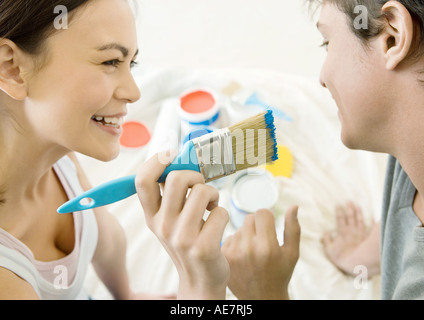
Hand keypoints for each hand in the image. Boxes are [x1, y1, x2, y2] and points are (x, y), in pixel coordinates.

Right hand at [135, 151, 229, 299]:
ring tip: (212, 206)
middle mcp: (162, 226)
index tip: (172, 155)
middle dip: (196, 175)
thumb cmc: (188, 242)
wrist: (200, 279)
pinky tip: (217, 224)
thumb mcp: (170, 221)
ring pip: (203, 191)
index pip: (143, 181)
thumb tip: (179, 161)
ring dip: (214, 194)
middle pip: (178, 178)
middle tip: (201, 186)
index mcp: (152, 217)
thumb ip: (171, 196)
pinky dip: (223, 214)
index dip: (157, 161)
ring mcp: (182, 238)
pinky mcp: (203, 247)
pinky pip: (221, 212)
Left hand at [222, 206, 299, 299]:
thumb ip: (293, 228)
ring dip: (246, 233)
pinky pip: (230, 237)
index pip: (262, 212)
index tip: (270, 226)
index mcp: (268, 246)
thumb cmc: (281, 274)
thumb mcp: (292, 253)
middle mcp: (249, 249)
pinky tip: (243, 255)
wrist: (262, 298)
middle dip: (257, 224)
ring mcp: (234, 253)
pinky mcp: (225, 257)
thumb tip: (294, 206)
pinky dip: (237, 243)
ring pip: (239, 227)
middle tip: (262, 238)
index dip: (268, 218)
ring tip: (253, 249)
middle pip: (249, 218)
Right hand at [321, 202, 379, 276]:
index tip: (338, 204)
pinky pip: (370, 230)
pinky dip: (372, 224)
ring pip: (360, 221)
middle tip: (349, 201)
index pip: (340, 219)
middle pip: (350, 217)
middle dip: (349, 209)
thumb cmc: (342, 258)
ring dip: (359, 213)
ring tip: (359, 206)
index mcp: (342, 233)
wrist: (357, 265)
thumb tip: (325, 232)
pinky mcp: (367, 240)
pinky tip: (374, 219)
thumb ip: (326, 241)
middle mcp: (351, 231)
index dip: (339, 212)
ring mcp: (360, 235)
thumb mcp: (329, 250)